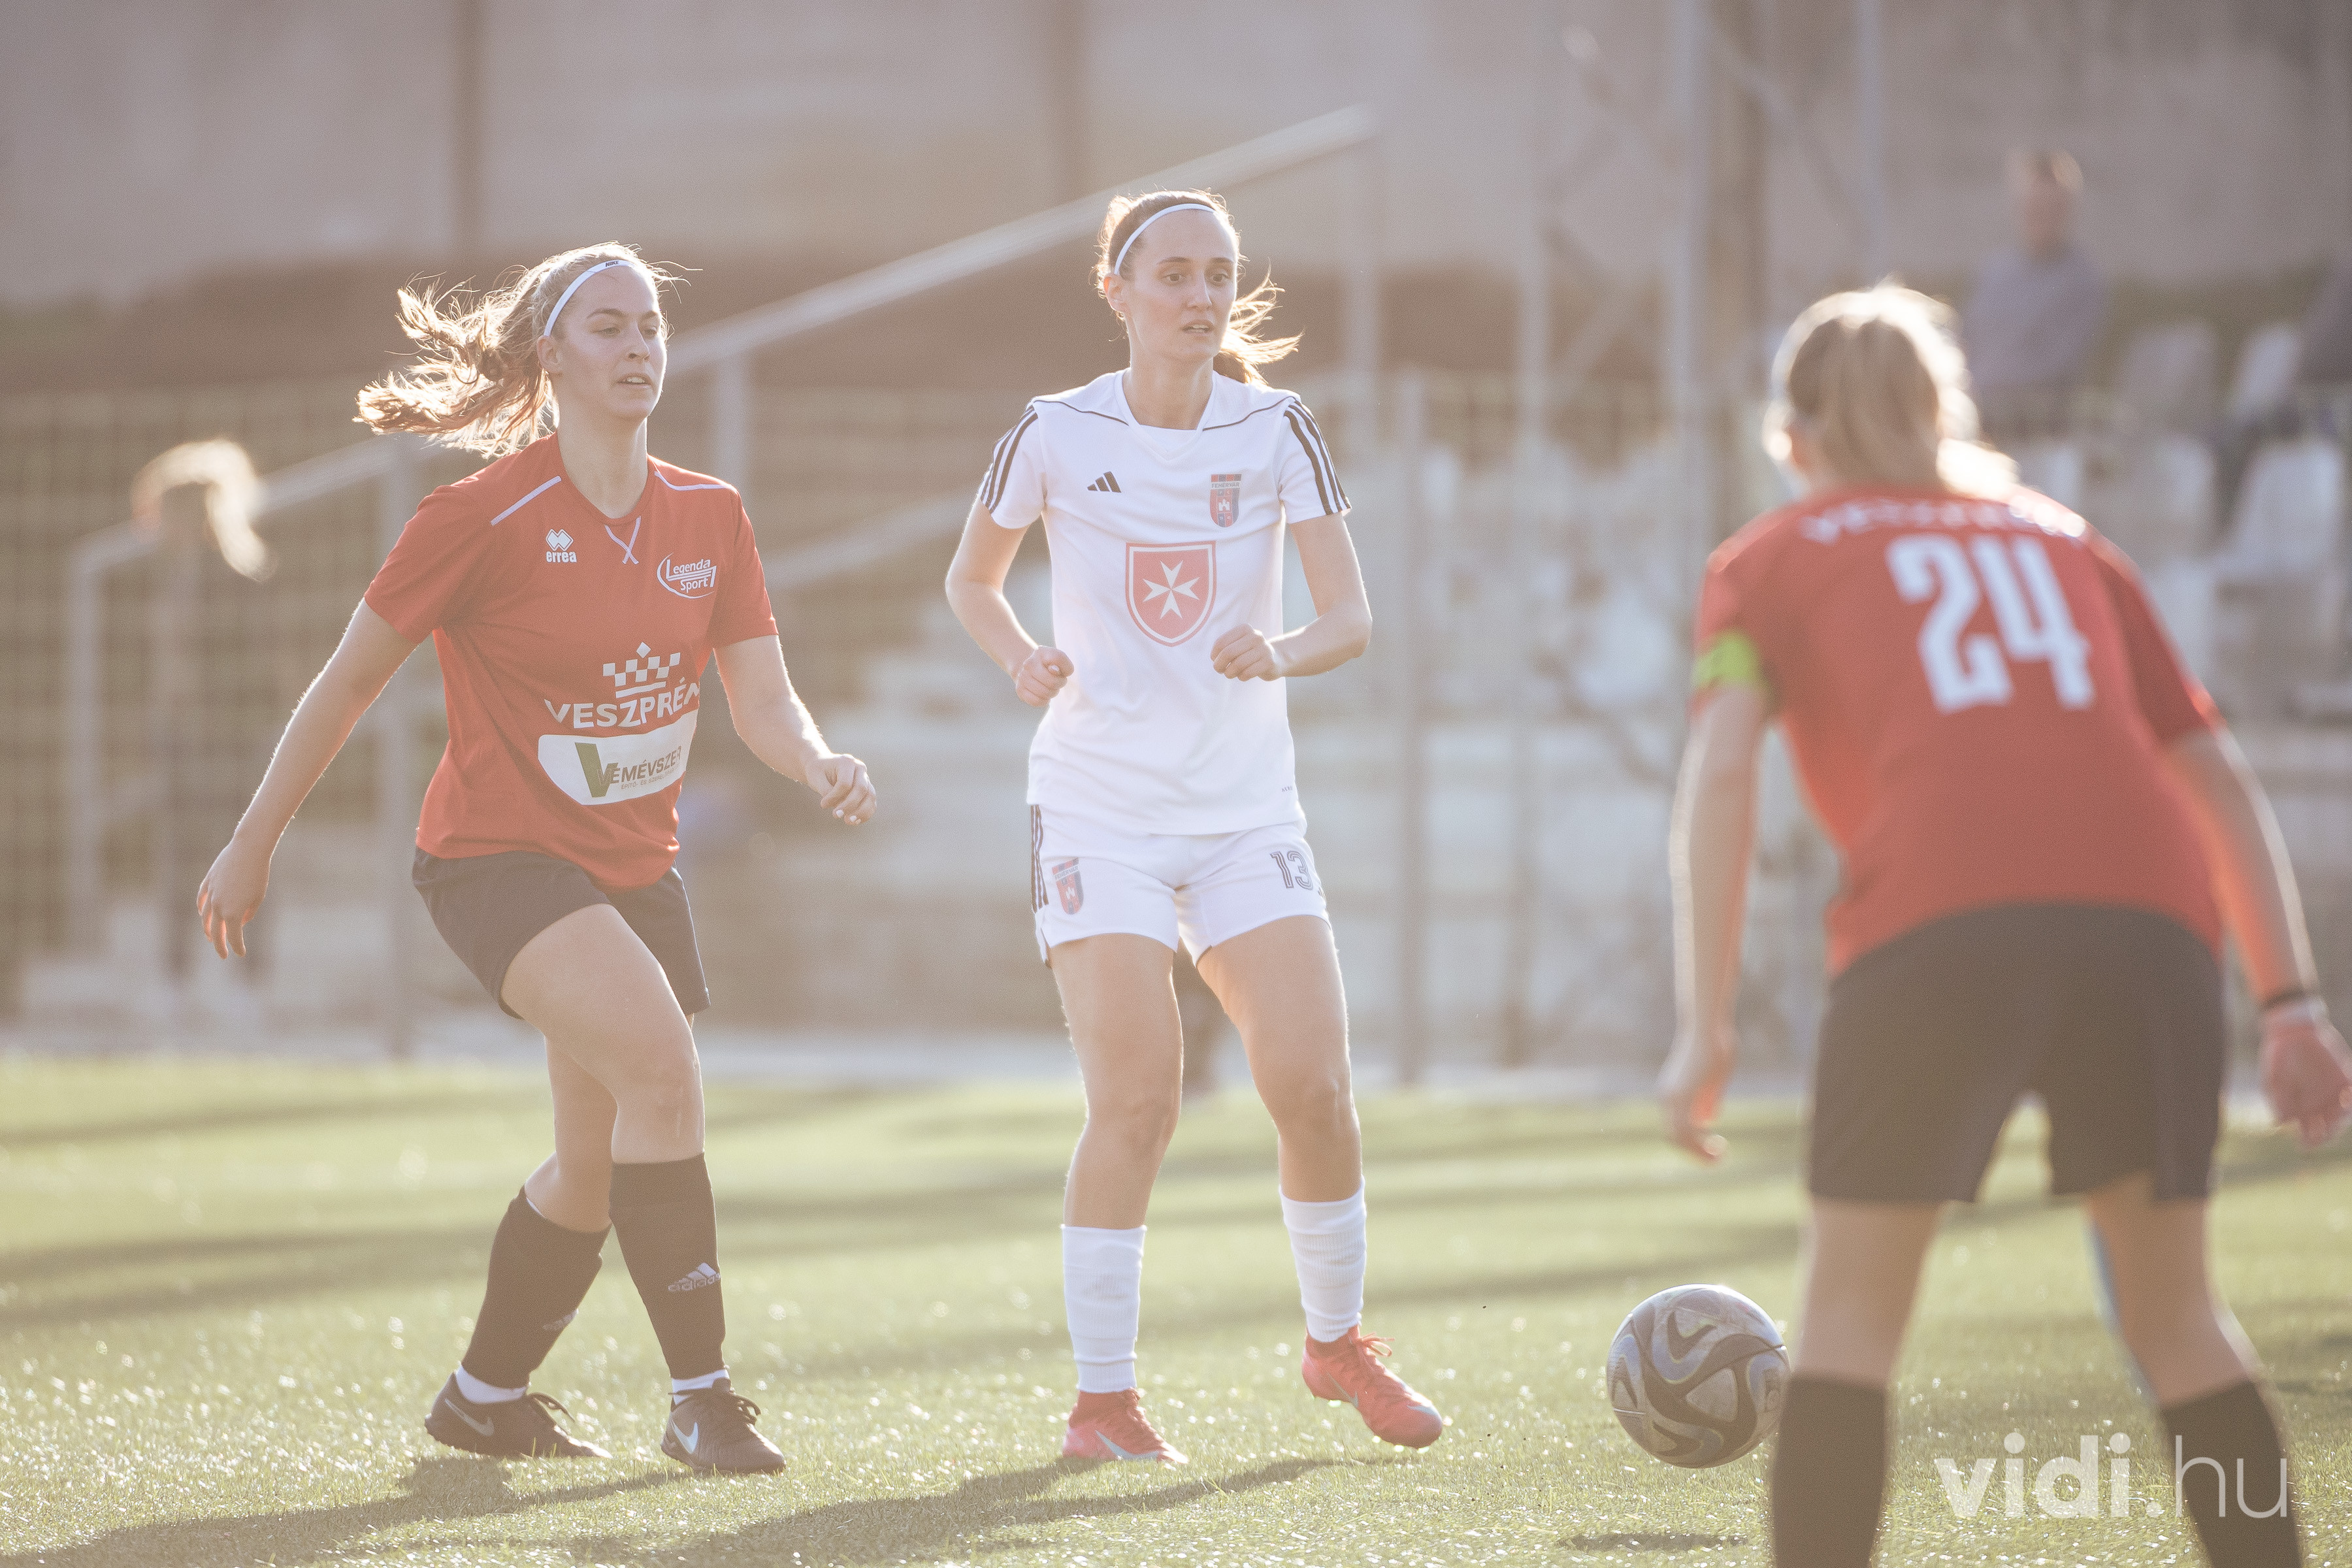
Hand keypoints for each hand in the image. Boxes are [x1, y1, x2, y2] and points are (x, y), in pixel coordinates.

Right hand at [196, 833, 272, 958]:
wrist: (248, 850)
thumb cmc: (258, 875)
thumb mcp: (257, 898)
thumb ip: (247, 914)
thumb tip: (239, 922)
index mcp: (233, 913)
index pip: (233, 937)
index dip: (237, 947)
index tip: (241, 954)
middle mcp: (218, 906)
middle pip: (216, 931)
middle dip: (220, 945)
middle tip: (223, 955)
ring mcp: (210, 894)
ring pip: (205, 917)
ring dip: (207, 929)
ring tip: (211, 937)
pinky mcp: (208, 882)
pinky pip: (201, 900)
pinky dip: (201, 909)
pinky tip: (203, 914)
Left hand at [803, 752, 875, 825]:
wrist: (822, 767)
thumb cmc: (818, 771)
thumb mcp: (816, 779)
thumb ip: (827, 791)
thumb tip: (838, 807)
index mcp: (847, 762)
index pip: (845, 783)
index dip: (834, 796)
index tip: (823, 805)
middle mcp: (860, 768)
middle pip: (861, 789)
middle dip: (850, 805)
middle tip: (836, 815)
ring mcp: (866, 778)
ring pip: (870, 796)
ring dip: (861, 811)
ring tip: (849, 821)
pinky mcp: (867, 789)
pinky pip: (871, 802)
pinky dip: (865, 813)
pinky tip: (855, 822)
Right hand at [1014, 646, 1072, 707]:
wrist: (1028, 668)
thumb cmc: (1049, 665)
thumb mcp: (1059, 660)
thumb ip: (1064, 665)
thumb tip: (1054, 671)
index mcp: (1041, 652)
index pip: (1058, 658)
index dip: (1066, 668)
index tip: (1062, 671)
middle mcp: (1029, 663)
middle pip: (1052, 682)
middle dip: (1059, 684)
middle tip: (1057, 682)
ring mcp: (1022, 676)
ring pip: (1044, 693)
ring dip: (1052, 693)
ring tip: (1050, 688)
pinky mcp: (1019, 689)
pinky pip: (1036, 701)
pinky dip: (1044, 700)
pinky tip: (1044, 695)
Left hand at [1211, 625, 1284, 681]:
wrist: (1277, 658)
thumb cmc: (1251, 653)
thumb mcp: (1239, 644)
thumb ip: (1225, 648)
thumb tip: (1215, 658)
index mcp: (1245, 629)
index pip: (1221, 642)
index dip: (1214, 654)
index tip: (1215, 660)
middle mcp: (1255, 636)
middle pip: (1228, 653)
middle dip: (1219, 665)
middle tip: (1219, 670)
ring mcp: (1263, 649)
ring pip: (1238, 664)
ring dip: (1229, 673)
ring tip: (1230, 674)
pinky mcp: (1269, 662)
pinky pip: (1247, 673)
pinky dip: (1241, 677)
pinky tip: (1242, 676)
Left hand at [1659, 1024, 1735, 1162]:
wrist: (1707, 1026)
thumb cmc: (1714, 1046)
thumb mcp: (1713, 1080)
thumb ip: (1709, 1100)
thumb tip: (1707, 1121)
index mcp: (1672, 1093)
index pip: (1676, 1128)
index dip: (1694, 1142)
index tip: (1717, 1146)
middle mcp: (1666, 1097)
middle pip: (1674, 1137)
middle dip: (1696, 1152)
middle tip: (1719, 1158)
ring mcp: (1672, 1097)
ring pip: (1678, 1138)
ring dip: (1698, 1153)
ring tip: (1719, 1158)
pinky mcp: (1681, 1097)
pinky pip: (1686, 1132)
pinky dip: (1700, 1145)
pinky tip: (1718, 1147)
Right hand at [2261, 1007, 2351, 1148]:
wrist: (2292, 1032)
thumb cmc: (2278, 1057)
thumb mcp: (2273, 1078)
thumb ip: (2278, 1099)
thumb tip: (2279, 1122)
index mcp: (2301, 1108)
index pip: (2309, 1132)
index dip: (2310, 1140)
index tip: (2306, 1143)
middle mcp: (2319, 1104)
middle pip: (2329, 1127)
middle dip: (2327, 1134)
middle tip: (2324, 1133)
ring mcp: (2334, 1092)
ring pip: (2342, 1114)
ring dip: (2340, 1119)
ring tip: (2337, 1114)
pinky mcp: (2344, 1079)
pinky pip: (2350, 1094)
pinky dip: (2349, 1101)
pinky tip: (2345, 1100)